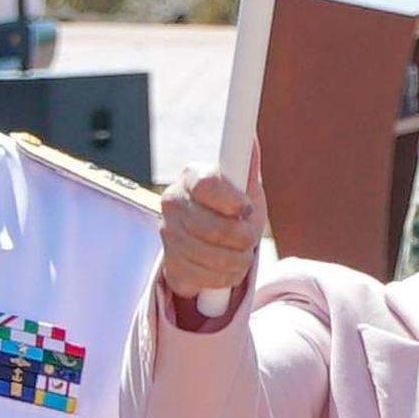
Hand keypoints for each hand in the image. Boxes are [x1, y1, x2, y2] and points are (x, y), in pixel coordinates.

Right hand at [157, 169, 263, 306]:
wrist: (210, 244)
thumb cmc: (231, 208)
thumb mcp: (244, 186)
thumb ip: (247, 164)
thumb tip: (251, 140)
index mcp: (192, 175)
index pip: (209, 184)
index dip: (233, 201)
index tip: (245, 207)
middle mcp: (173, 201)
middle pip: (216, 228)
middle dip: (243, 237)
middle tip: (248, 236)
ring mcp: (168, 234)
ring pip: (215, 257)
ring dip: (239, 260)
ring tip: (240, 252)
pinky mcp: (171, 264)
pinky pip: (208, 277)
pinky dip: (226, 277)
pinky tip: (226, 267)